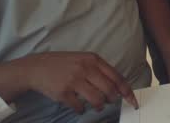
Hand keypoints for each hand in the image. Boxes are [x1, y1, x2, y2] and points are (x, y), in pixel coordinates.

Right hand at [19, 52, 137, 113]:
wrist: (37, 67)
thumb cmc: (64, 64)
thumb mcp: (83, 59)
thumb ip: (100, 70)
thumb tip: (118, 87)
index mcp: (93, 59)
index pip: (117, 77)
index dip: (127, 91)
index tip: (133, 101)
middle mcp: (85, 68)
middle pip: (109, 90)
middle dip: (112, 99)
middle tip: (109, 101)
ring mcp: (74, 80)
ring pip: (97, 100)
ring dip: (99, 106)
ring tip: (96, 105)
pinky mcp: (64, 92)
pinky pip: (79, 107)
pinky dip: (82, 109)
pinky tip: (79, 106)